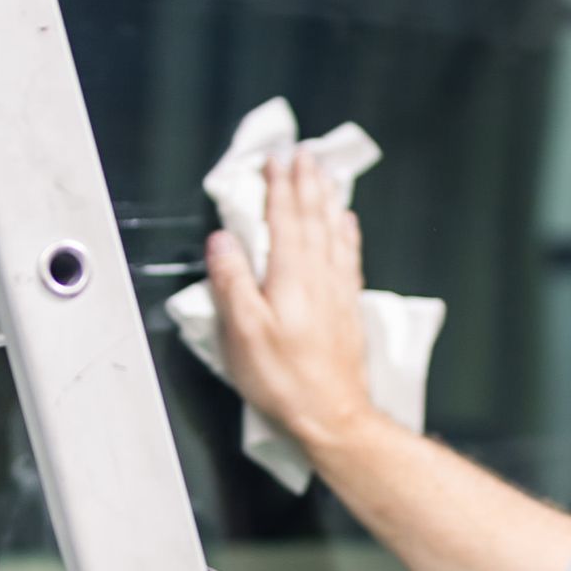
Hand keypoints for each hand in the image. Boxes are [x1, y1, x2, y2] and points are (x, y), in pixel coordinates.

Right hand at [205, 149, 373, 456]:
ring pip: (333, 231)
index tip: (276, 159)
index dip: (279, 186)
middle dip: (305, 182)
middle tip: (304, 154)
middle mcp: (319, 276)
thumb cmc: (285, 380)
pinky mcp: (347, 308)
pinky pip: (348, 255)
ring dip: (327, 199)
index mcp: (291, 276)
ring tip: (325, 175)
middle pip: (312, 217)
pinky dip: (346, 232)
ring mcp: (337, 290)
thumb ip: (232, 281)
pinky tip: (347, 223)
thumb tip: (222, 241)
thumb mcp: (242, 333)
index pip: (284, 218)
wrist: (333, 416)